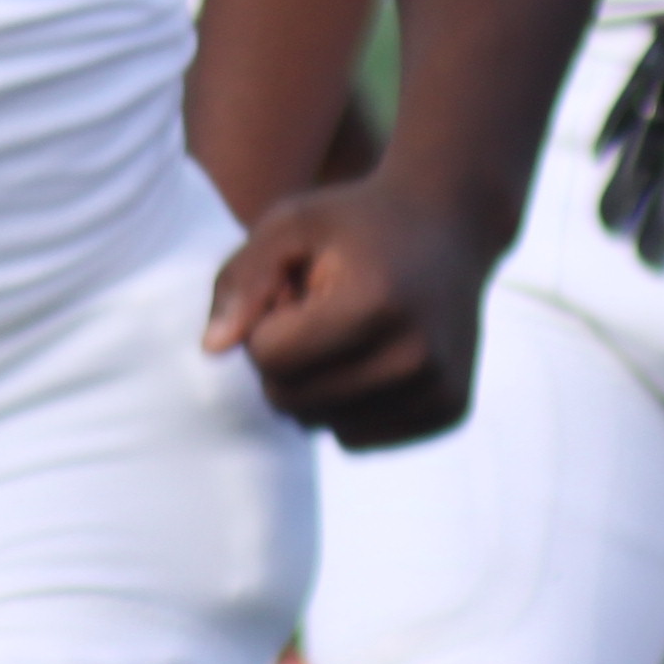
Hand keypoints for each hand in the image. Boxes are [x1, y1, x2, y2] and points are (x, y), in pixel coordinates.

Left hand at [202, 166, 495, 448]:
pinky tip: (370, 356)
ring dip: (315, 385)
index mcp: (374, 303)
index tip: (293, 291)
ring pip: (322, 426)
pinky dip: (347, 406)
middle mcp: (415, 355)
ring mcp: (439, 389)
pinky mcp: (450, 412)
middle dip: (285, 359)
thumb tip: (213, 349)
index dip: (265, 323)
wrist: (450, 226)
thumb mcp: (289, 226)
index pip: (270, 357)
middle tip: (317, 311)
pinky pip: (358, 439)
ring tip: (344, 331)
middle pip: (291, 400)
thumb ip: (242, 280)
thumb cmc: (354, 224)